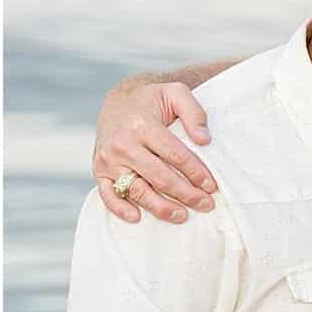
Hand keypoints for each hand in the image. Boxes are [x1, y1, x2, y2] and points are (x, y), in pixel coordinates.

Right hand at [93, 79, 217, 223]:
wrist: (119, 99)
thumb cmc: (152, 99)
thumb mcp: (176, 93)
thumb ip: (193, 113)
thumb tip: (204, 140)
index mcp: (143, 126)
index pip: (175, 155)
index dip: (196, 173)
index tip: (212, 186)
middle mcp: (122, 144)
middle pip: (159, 177)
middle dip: (186, 194)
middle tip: (206, 205)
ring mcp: (108, 159)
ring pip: (136, 190)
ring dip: (160, 207)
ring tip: (182, 216)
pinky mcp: (99, 169)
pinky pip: (107, 194)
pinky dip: (119, 208)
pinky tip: (137, 218)